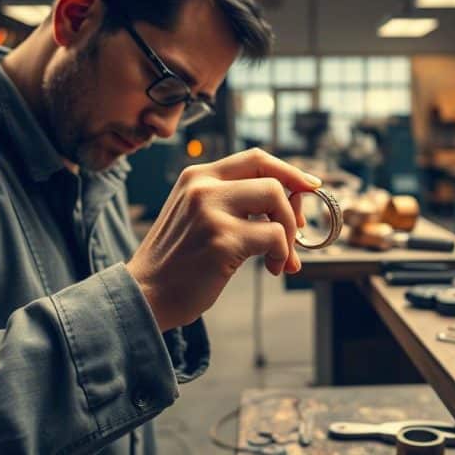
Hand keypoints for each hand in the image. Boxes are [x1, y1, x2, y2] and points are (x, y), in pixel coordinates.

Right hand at [126, 148, 320, 330]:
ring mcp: (211, 211)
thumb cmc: (177, 262)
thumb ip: (235, 203)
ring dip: (288, 234)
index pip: (256, 158)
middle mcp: (203, 187)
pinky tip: (272, 268)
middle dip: (293, 208)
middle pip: (272, 178)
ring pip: (277, 200)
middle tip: (294, 234)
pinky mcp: (222, 240)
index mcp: (197, 176)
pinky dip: (282, 254)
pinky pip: (275, 237)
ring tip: (280, 257)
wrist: (144, 295)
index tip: (310, 186)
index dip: (289, 171)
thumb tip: (293, 204)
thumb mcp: (197, 215)